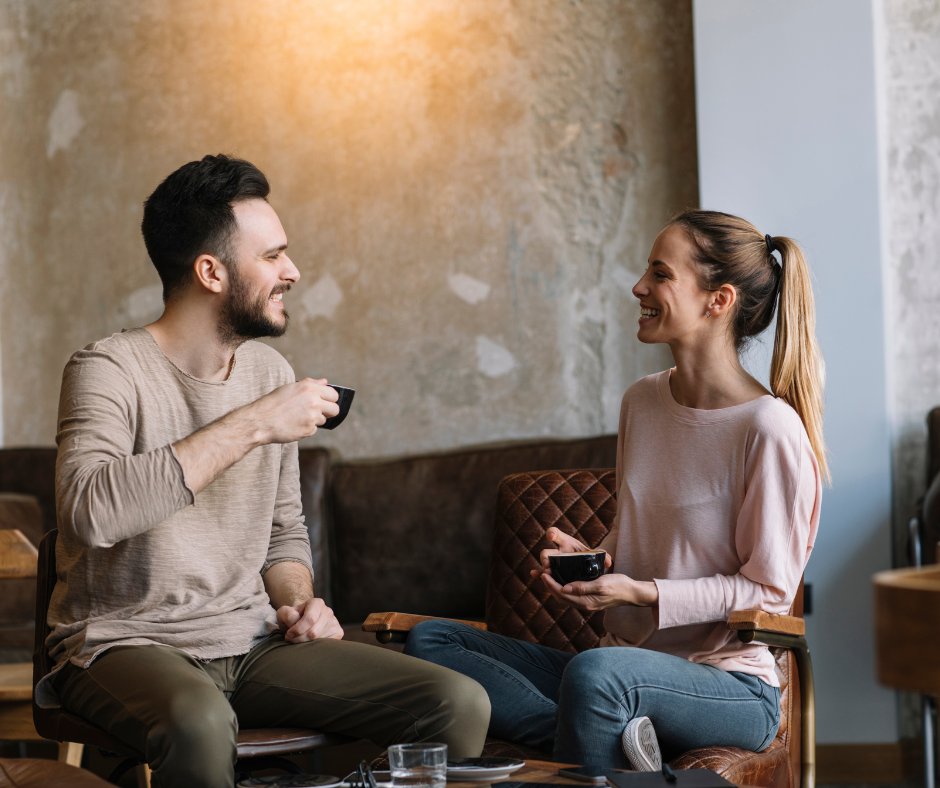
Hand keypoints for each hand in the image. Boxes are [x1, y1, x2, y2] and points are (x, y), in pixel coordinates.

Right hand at [249, 378, 339, 444]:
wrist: (260, 421)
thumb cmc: (273, 403)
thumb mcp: (291, 388)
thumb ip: (311, 384)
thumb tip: (325, 382)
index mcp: (309, 388)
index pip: (333, 394)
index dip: (329, 399)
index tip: (325, 402)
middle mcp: (314, 401)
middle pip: (335, 409)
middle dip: (328, 412)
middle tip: (316, 412)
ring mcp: (312, 417)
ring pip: (323, 420)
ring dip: (314, 420)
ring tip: (298, 418)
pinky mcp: (309, 430)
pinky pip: (314, 429)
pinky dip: (307, 428)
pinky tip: (294, 425)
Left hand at [276, 597, 343, 642]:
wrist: (302, 621)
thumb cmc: (293, 617)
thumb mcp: (284, 612)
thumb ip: (287, 614)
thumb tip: (296, 621)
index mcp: (317, 603)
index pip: (310, 618)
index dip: (298, 629)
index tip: (288, 634)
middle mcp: (328, 611)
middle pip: (314, 632)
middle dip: (299, 639)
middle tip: (291, 640)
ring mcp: (334, 622)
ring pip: (319, 639)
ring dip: (305, 643)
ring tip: (299, 639)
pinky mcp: (338, 632)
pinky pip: (326, 644)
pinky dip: (315, 646)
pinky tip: (309, 642)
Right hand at [533, 526, 612, 578]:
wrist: (586, 568)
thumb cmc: (589, 558)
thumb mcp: (596, 556)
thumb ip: (604, 556)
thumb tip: (608, 562)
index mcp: (567, 543)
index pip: (556, 534)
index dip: (552, 533)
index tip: (551, 536)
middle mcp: (558, 552)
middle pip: (547, 551)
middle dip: (545, 556)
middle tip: (548, 562)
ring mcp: (554, 562)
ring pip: (544, 562)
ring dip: (543, 567)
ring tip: (546, 572)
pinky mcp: (553, 572)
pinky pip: (543, 573)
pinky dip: (538, 574)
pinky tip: (534, 575)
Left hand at [538, 571, 657, 611]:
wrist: (632, 593)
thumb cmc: (620, 586)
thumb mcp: (602, 584)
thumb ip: (584, 587)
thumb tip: (565, 588)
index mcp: (586, 602)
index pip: (562, 594)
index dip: (550, 584)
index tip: (543, 574)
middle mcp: (584, 605)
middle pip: (560, 597)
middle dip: (548, 586)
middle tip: (539, 573)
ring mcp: (586, 603)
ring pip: (564, 597)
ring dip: (553, 587)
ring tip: (544, 576)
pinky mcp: (588, 599)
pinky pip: (570, 595)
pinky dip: (562, 587)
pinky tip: (559, 580)